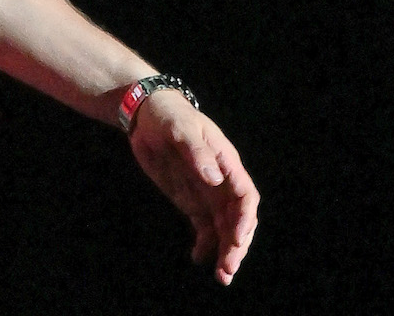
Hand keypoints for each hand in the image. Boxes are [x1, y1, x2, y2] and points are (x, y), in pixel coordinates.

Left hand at [128, 90, 259, 283]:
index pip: (245, 197)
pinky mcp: (191, 201)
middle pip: (237, 220)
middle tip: (228, 269)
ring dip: (225, 251)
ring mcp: (208, 194)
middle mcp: (222, 183)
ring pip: (224, 228)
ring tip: (222, 276)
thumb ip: (197, 151)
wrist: (147, 116)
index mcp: (227, 164)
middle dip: (237, 245)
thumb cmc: (170, 116)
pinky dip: (204, 245)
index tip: (238, 239)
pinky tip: (198, 258)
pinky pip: (204, 227)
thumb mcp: (181, 128)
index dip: (245, 220)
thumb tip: (214, 178)